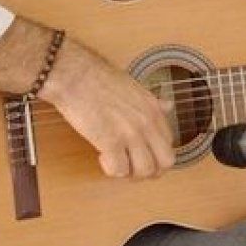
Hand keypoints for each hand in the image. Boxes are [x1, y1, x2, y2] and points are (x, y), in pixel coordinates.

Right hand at [40, 40, 175, 179]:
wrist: (75, 74)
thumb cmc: (98, 78)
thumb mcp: (135, 86)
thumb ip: (153, 102)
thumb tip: (168, 105)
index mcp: (154, 109)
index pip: (169, 143)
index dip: (155, 153)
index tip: (140, 152)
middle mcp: (147, 122)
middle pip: (165, 162)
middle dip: (150, 170)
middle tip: (132, 166)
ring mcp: (130, 133)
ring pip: (145, 171)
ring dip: (130, 172)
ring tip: (116, 161)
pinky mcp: (110, 141)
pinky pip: (120, 170)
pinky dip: (111, 169)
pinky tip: (102, 157)